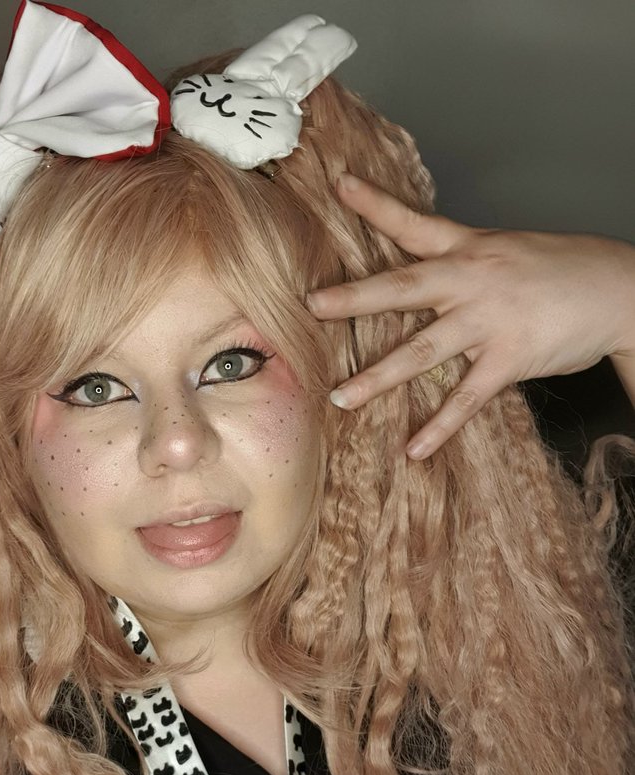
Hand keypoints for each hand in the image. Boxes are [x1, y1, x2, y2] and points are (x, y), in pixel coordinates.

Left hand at [307, 174, 634, 457]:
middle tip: (312, 304)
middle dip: (354, 297)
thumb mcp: (506, 252)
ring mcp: (489, 320)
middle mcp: (472, 279)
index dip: (376, 203)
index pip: (414, 223)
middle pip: (404, 286)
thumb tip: (421, 279)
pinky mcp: (510, 357)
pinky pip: (467, 398)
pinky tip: (414, 449)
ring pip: (423, 350)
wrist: (622, 289)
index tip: (340, 184)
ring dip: (378, 377)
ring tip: (341, 398)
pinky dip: (439, 427)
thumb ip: (462, 264)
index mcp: (469, 249)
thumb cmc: (562, 270)